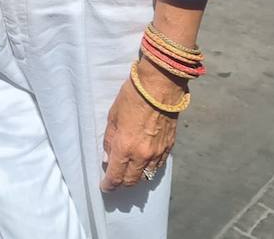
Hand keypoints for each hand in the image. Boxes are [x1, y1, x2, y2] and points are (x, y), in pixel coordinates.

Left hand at [101, 62, 179, 190]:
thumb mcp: (113, 117)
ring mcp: (158, 153)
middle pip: (132, 180)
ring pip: (146, 175)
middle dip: (121, 184)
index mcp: (126, 147)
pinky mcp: (169, 147)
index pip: (116, 176)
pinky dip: (149, 169)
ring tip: (128, 173)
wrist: (160, 87)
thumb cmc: (132, 97)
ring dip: (136, 177)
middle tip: (114, 181)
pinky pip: (158, 166)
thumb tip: (108, 158)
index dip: (109, 185)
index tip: (105, 187)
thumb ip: (110, 141)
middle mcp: (143, 155)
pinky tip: (143, 164)